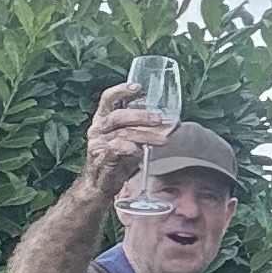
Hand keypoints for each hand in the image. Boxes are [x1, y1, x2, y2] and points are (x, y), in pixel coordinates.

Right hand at [82, 81, 170, 201]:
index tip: (139, 88)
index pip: (108, 99)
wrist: (100, 184)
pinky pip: (115, 149)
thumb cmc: (118, 159)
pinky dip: (129, 148)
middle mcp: (98, 128)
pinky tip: (140, 151)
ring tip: (163, 140)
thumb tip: (174, 123)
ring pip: (121, 134)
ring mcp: (97, 143)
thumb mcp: (133, 141)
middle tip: (160, 119)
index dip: (122, 91)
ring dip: (145, 136)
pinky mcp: (100, 158)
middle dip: (140, 116)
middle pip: (117, 116)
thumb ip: (146, 130)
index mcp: (103, 119)